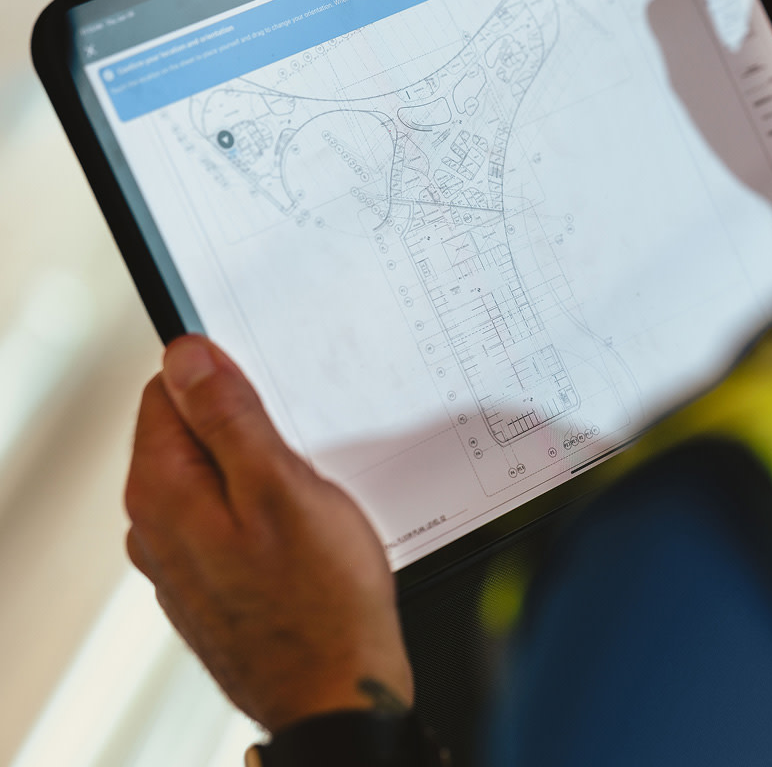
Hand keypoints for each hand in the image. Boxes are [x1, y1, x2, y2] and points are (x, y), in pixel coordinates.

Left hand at [124, 335, 412, 732]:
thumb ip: (229, 416)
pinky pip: (228, 516)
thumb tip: (187, 357)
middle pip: (190, 431)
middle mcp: (155, 525)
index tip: (274, 397)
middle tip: (303, 454)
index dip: (226, 378)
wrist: (335, 695)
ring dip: (259, 469)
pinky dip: (262, 509)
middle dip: (246, 425)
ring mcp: (180, 558)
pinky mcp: (210, 581)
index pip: (168, 389)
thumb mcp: (283, 487)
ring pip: (214, 475)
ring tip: (309, 498)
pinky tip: (302, 533)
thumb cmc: (320, 602)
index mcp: (163, 490)